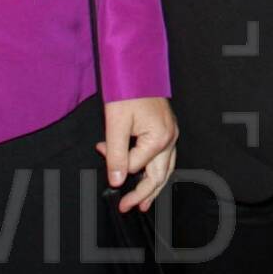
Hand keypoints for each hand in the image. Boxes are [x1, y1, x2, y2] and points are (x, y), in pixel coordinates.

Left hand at [99, 96, 176, 212]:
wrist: (137, 66)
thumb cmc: (128, 90)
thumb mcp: (116, 124)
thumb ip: (116, 155)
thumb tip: (115, 181)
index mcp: (159, 138)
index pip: (135, 165)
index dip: (115, 163)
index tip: (101, 149)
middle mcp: (170, 138)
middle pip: (158, 175)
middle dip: (143, 194)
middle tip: (127, 207)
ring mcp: (172, 133)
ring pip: (165, 168)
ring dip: (152, 186)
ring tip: (143, 203)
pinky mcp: (168, 129)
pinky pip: (165, 157)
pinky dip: (156, 170)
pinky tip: (149, 175)